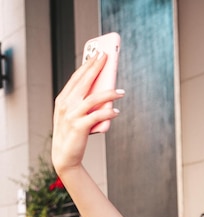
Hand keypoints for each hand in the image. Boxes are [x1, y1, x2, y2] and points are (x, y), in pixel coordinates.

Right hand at [51, 53, 124, 174]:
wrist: (65, 156)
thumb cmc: (73, 134)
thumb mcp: (75, 115)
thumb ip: (85, 103)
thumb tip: (106, 92)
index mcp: (63, 99)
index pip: (77, 78)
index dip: (88, 65)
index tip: (98, 54)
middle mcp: (65, 104)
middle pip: (83, 82)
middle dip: (96, 68)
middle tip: (108, 57)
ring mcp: (71, 115)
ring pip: (92, 98)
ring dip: (109, 93)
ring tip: (122, 92)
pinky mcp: (79, 127)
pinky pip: (97, 116)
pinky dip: (108, 113)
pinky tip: (116, 112)